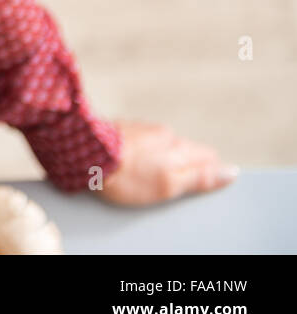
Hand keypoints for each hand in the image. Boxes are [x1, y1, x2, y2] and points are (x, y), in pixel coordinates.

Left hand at [96, 119, 238, 205]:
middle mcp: (163, 132)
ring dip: (160, 158)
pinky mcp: (122, 128)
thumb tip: (231, 172)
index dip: (207, 172)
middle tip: (168, 185)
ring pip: (162, 144)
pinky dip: (140, 152)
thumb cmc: (126, 174)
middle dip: (184, 165)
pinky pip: (141, 141)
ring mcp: (141, 128)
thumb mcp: (168, 185)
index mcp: (178, 146)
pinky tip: (129, 163)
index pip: (208, 156)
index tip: (196, 186)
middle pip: (185, 149)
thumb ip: (200, 178)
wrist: (82, 152)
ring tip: (145, 177)